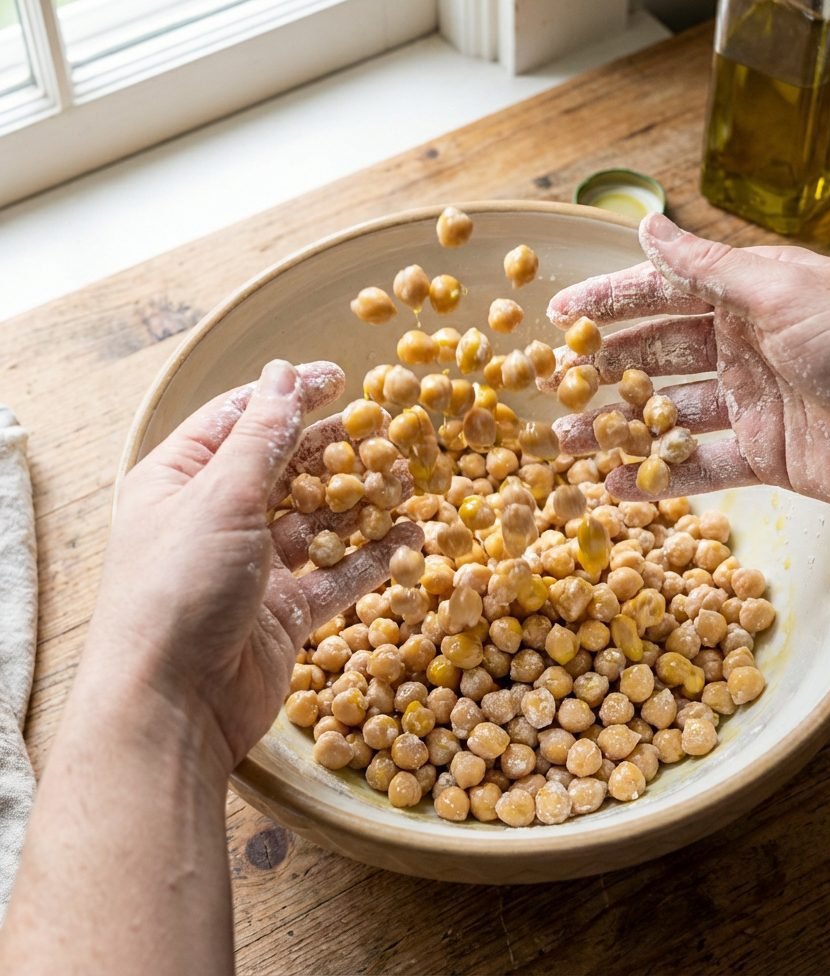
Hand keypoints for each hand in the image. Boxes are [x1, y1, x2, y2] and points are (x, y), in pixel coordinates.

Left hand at [83, 360, 421, 773]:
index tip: (341, 378)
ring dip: (358, 501)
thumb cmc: (180, 587)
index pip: (239, 419)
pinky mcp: (285, 611)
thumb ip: (262, 436)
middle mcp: (216, 518)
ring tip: (406, 476)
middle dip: (332, 448)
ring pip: (316, 521)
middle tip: (385, 428)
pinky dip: (371, 556)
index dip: (288, 394)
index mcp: (181, 479)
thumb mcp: (221, 496)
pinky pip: (336, 574)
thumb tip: (283, 372)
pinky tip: (410, 536)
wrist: (172, 706)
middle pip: (283, 468)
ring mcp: (252, 567)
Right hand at [546, 213, 829, 514]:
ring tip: (566, 446)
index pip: (662, 292)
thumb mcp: (780, 290)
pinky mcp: (764, 453)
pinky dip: (661, 476)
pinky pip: (701, 463)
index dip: (608, 301)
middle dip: (603, 370)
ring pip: (669, 414)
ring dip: (619, 429)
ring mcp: (751, 402)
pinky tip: (617, 487)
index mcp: (747, 297)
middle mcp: (743, 346)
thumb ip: (707, 266)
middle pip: (657, 356)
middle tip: (552, 388)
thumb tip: (647, 222)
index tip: (557, 315)